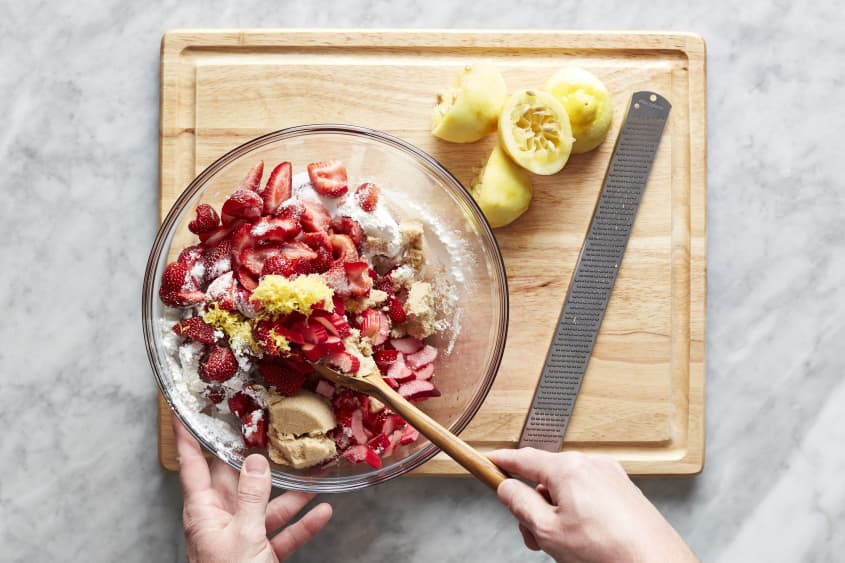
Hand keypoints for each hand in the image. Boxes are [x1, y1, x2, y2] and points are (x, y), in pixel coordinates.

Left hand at [172, 413, 332, 561]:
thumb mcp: (243, 535)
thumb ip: (252, 497)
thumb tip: (257, 463)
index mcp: (203, 512)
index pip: (193, 465)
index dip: (187, 437)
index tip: (182, 412)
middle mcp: (220, 520)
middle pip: (236, 480)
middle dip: (250, 457)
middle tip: (260, 428)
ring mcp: (241, 538)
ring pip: (265, 506)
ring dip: (288, 493)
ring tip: (309, 472)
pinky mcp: (260, 555)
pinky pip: (282, 533)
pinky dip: (301, 523)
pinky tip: (320, 511)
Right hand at [488, 448, 697, 562]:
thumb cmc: (609, 551)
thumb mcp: (548, 531)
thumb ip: (520, 504)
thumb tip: (507, 488)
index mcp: (568, 468)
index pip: (524, 458)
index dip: (502, 462)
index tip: (490, 462)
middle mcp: (591, 465)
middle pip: (546, 477)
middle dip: (534, 505)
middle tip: (535, 536)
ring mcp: (611, 476)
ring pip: (568, 488)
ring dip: (557, 512)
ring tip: (566, 545)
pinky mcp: (624, 491)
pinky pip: (589, 494)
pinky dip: (578, 512)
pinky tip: (586, 540)